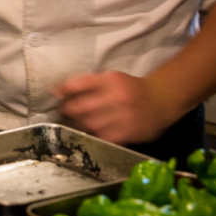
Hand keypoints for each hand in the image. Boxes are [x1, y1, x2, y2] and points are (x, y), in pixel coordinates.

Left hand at [52, 71, 175, 143]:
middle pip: (81, 107)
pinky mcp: (128, 132)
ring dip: (78, 125)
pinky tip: (90, 133)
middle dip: (67, 111)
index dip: (63, 90)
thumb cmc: (130, 89)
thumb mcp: (111, 79)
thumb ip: (86, 83)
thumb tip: (56, 90)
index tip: (54, 95)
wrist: (161, 100)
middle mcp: (117, 96)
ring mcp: (124, 115)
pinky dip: (93, 136)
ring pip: (90, 124)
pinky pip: (103, 137)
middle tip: (63, 112)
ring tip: (76, 123)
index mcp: (111, 80)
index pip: (79, 84)